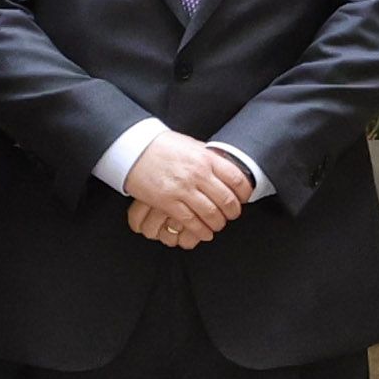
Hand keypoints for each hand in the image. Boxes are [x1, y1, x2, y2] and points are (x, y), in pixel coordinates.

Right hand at [119, 126, 253, 248]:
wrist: (134, 149)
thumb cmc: (162, 146)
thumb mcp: (192, 145)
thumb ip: (209, 158)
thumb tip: (226, 168)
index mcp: (206, 158)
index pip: (236, 179)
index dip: (245, 193)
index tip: (244, 199)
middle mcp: (197, 174)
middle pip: (226, 199)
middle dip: (233, 212)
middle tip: (233, 215)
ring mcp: (183, 189)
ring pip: (211, 213)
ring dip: (218, 223)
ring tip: (218, 224)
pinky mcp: (167, 202)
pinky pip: (190, 221)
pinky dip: (201, 231)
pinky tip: (204, 233)